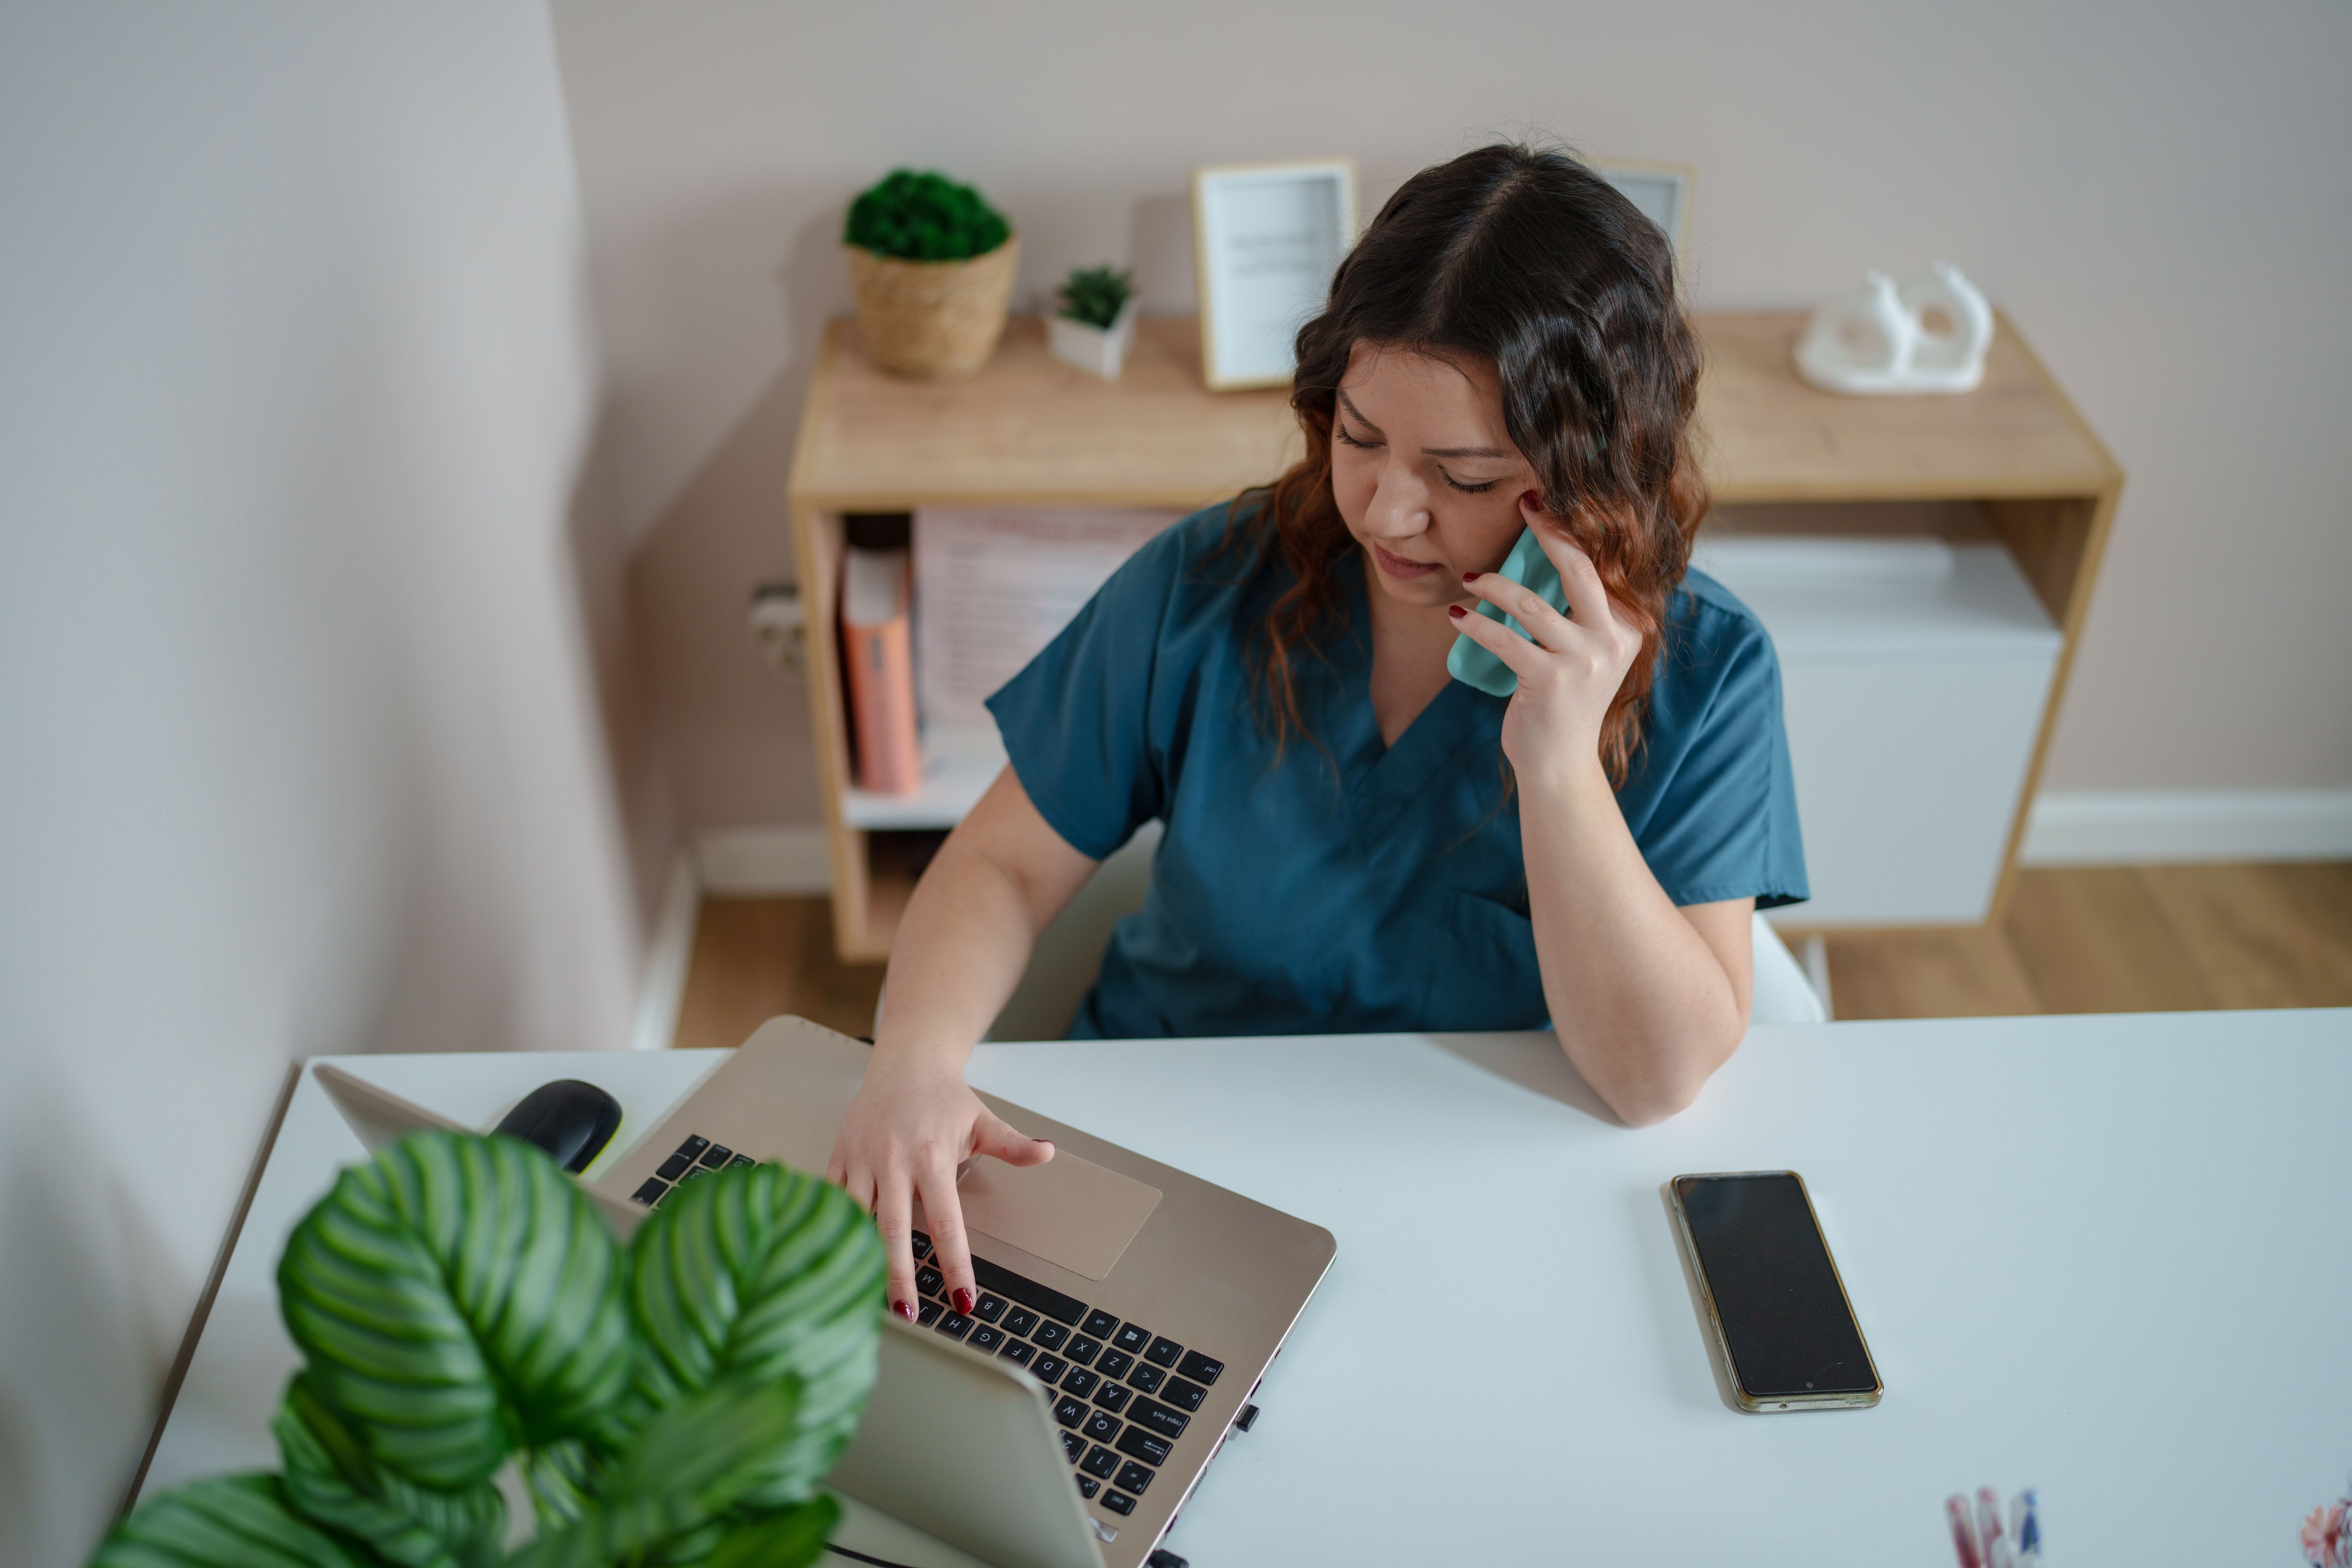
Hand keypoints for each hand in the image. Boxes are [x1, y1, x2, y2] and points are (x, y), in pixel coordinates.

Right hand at [825, 1043, 1054, 1323]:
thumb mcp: (982, 1121)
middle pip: (894, 1230)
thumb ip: (1012, 1145)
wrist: (905, 1062)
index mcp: (932, 1157)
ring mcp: (862, 1159)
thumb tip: (1049, 1152)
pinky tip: (831, 1260)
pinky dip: (829, 1228)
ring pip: (856, 1217)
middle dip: (899, 1276)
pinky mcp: (838, 1157)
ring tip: (862, 1298)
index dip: (954, 1265)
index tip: (962, 1300)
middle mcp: (894, 1160)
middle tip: (908, 1316)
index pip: (946, 1222)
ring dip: (859, 1259)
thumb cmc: (945, 1099)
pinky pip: (830, 1199)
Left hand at [1449, 490, 1643, 791]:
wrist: (1561, 764)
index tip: (1541, 504)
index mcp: (1628, 628)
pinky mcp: (1550, 682)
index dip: (1569, 531)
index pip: (1599, 567)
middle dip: (1548, 531)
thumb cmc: (1567, 704)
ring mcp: (1583, 662)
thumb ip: (1581, 615)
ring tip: (1468, 580)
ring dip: (1493, 586)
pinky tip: (1458, 617)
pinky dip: (1476, 624)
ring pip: (1531, 603)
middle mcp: (1613, 640)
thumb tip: (1549, 559)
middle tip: (1521, 506)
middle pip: (1578, 568)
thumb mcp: (1588, 655)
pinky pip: (1504, 639)